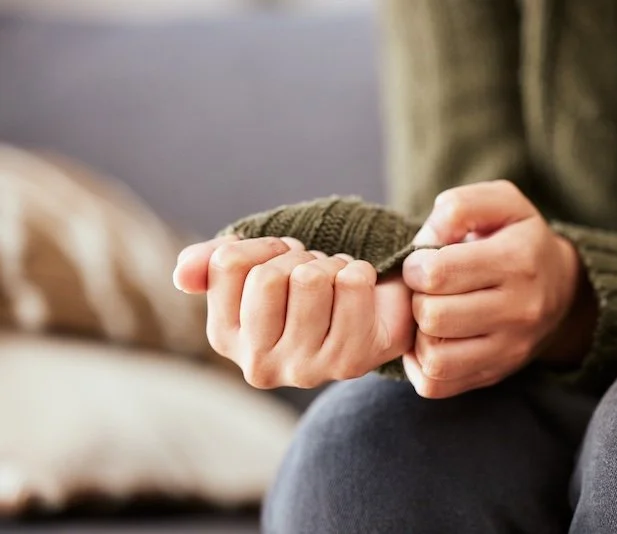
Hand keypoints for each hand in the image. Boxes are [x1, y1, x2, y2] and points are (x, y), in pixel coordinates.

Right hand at [173, 236, 414, 388]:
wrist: (373, 312)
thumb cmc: (307, 288)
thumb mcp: (255, 268)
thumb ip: (211, 263)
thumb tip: (183, 275)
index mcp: (224, 338)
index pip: (229, 263)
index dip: (265, 247)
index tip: (283, 259)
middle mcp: (257, 365)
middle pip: (268, 277)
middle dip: (298, 259)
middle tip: (313, 274)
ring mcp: (303, 370)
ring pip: (310, 279)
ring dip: (330, 265)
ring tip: (335, 283)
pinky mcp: (349, 363)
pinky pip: (352, 283)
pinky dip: (359, 272)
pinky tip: (359, 293)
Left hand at [401, 180, 596, 398]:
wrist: (564, 289)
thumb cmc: (519, 239)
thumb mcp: (500, 203)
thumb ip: (459, 207)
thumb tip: (425, 242)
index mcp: (517, 261)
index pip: (439, 273)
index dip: (416, 265)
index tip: (423, 263)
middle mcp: (519, 311)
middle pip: (433, 316)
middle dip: (416, 299)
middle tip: (426, 290)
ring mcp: (510, 350)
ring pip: (434, 357)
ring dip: (419, 335)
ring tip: (429, 315)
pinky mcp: (496, 375)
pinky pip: (437, 385)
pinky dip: (421, 365)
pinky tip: (430, 341)